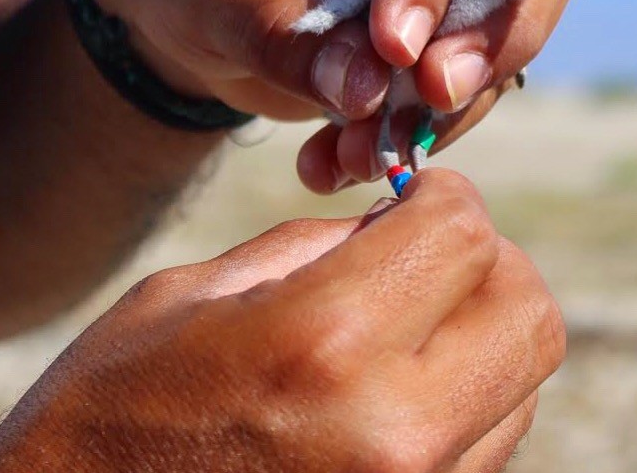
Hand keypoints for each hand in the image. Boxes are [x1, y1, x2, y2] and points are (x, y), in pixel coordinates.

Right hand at [0, 171, 564, 472]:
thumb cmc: (107, 414)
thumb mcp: (195, 296)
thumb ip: (320, 249)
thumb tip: (404, 222)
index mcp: (323, 344)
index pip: (465, 235)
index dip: (449, 195)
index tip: (420, 193)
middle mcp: (392, 435)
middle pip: (529, 314)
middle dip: (491, 261)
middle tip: (430, 248)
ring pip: (523, 382)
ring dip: (481, 330)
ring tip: (405, 320)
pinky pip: (491, 443)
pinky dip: (468, 395)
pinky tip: (397, 383)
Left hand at [86, 0, 587, 189]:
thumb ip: (291, 41)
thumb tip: (371, 94)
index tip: (396, 50)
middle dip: (491, 31)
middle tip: (431, 96)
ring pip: (513, 21)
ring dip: (449, 103)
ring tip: (356, 154)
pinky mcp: (451, 16)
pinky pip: (475, 74)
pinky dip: (423, 127)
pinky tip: (343, 158)